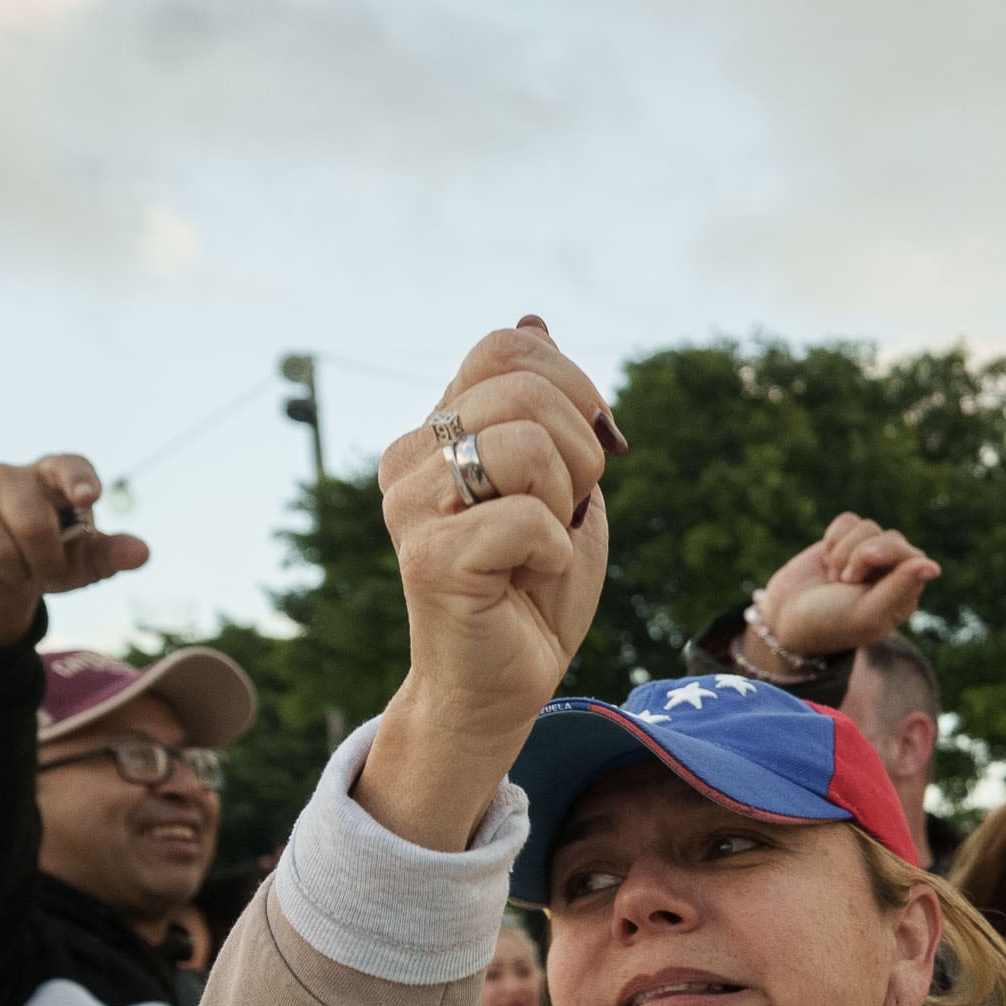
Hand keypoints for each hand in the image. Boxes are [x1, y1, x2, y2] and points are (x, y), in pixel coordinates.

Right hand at [0, 455, 143, 645]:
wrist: (2, 576)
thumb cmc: (53, 557)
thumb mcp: (87, 561)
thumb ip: (113, 554)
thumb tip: (141, 553)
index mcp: (54, 476)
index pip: (69, 466)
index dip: (78, 480)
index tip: (88, 498)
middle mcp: (10, 475)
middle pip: (30, 520)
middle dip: (43, 561)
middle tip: (45, 573)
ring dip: (13, 575)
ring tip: (17, 574)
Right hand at [357, 322, 618, 849]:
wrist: (505, 685)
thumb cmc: (534, 589)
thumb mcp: (563, 484)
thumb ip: (550, 407)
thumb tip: (534, 319)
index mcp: (440, 429)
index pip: (508, 346)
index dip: (573, 385)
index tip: (594, 447)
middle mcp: (412, 456)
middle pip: (524, 386)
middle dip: (581, 449)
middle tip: (569, 507)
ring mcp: (412, 506)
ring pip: (525, 444)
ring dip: (567, 499)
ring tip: (543, 544)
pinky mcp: (429, 558)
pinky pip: (527, 518)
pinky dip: (555, 551)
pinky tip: (529, 578)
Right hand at [753, 512, 939, 666]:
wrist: (785, 618)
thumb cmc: (830, 623)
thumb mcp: (866, 614)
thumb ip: (900, 589)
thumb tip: (933, 567)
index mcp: (904, 593)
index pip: (912, 556)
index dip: (884, 556)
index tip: (853, 578)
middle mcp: (891, 572)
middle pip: (891, 537)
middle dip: (859, 554)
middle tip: (843, 580)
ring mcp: (868, 554)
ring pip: (868, 527)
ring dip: (843, 551)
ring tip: (834, 577)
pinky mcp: (845, 540)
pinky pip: (848, 520)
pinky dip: (833, 537)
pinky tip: (825, 559)